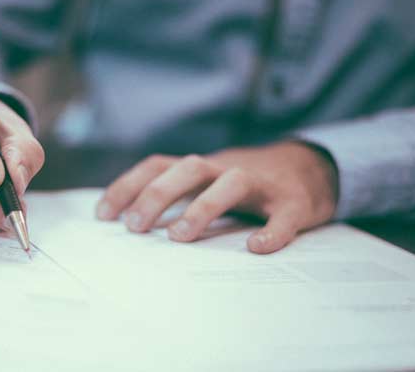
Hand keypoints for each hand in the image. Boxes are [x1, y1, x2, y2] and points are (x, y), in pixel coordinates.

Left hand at [96, 142, 337, 252]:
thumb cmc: (246, 185)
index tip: (103, 214)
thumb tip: (127, 224)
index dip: (128, 186)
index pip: (158, 166)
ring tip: (179, 237)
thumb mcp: (207, 183)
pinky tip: (257, 248)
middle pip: (189, 168)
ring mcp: (263, 184)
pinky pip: (284, 215)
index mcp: (202, 168)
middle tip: (134, 227)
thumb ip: (176, 195)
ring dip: (203, 206)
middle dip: (157, 194)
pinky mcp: (294, 202)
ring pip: (231, 182)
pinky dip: (272, 231)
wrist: (311, 169)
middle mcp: (227, 169)